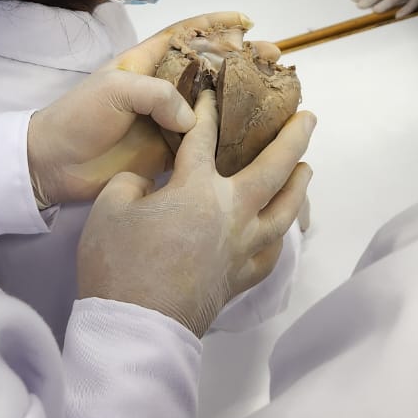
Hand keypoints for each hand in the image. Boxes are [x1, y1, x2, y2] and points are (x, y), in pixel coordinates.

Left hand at [27, 11, 274, 207]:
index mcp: (145, 63)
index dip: (214, 24)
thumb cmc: (79, 118)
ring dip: (243, 98)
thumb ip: (157, 95)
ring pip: (214, 105)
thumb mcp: (114, 90)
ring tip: (276, 94)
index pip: (185, 34)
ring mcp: (168, 121)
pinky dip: (231, 137)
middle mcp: (162, 89)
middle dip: (242, 60)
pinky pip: (207, 142)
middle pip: (210, 68)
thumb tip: (191, 120)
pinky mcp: (171, 153)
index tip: (246, 21)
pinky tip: (257, 135)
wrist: (55, 164)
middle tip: (274, 58)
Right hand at [77, 90, 315, 337]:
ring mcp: (242, 247)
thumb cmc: (119, 263)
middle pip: (273, 169)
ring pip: (284, 210)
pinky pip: (272, 250)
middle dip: (292, 138)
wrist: (135, 326)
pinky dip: (281, 233)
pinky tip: (281, 227)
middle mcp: (231, 212)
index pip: (205, 138)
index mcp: (197, 188)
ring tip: (306, 166)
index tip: (213, 91)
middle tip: (307, 117)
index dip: (208, 111)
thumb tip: (150, 183)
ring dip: (299, 184)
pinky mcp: (241, 277)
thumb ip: (133, 182)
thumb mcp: (110, 206)